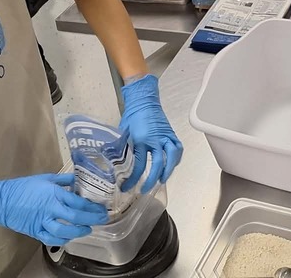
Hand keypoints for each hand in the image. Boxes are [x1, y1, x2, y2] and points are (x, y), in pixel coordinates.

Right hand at [0, 173, 107, 246]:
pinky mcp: (35, 231)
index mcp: (54, 194)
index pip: (78, 202)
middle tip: (102, 219)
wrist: (2, 200)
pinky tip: (69, 237)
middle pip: (75, 216)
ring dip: (78, 231)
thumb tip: (77, 179)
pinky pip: (51, 239)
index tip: (101, 208)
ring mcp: (42, 222)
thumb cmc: (24, 187)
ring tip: (88, 229)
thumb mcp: (46, 177)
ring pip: (64, 231)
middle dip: (92, 219)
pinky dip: (62, 239)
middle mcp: (50, 209)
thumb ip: (63, 179)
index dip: (92, 206)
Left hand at [119, 75, 183, 193]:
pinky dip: (176, 158)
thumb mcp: (122, 133)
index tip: (126, 188)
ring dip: (169, 170)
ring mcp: (165, 136)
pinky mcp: (171, 133)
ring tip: (163, 180)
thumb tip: (112, 164)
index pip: (138, 165)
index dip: (132, 179)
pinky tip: (172, 164)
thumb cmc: (132, 116)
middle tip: (146, 189)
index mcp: (140, 140)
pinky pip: (178, 147)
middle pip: (158, 164)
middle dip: (152, 180)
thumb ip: (120, 148)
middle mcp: (155, 139)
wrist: (143, 100)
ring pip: (172, 156)